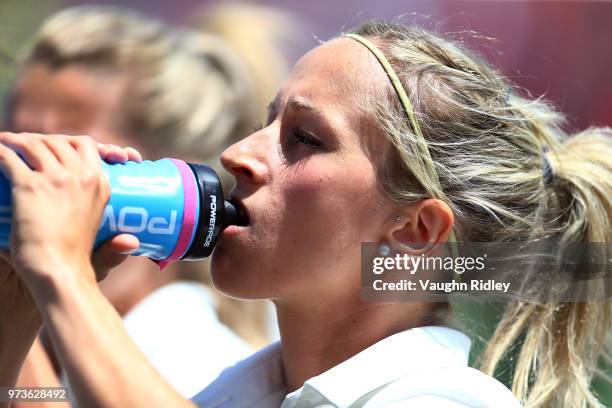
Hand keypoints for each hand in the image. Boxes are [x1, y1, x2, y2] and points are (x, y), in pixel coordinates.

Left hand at [0, 132, 141, 291]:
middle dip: (41, 138)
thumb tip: (132, 242)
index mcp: (100, 185)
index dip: (72, 139)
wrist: (59, 273)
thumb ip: (116, 249)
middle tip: (27, 145)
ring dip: (18, 140)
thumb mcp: (104, 251)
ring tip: (7, 142)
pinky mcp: (29, 186)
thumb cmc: (78, 264)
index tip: (59, 143)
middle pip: (58, 142)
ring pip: (33, 144)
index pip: (87, 145)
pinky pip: (9, 157)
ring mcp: (56, 179)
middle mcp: (81, 176)